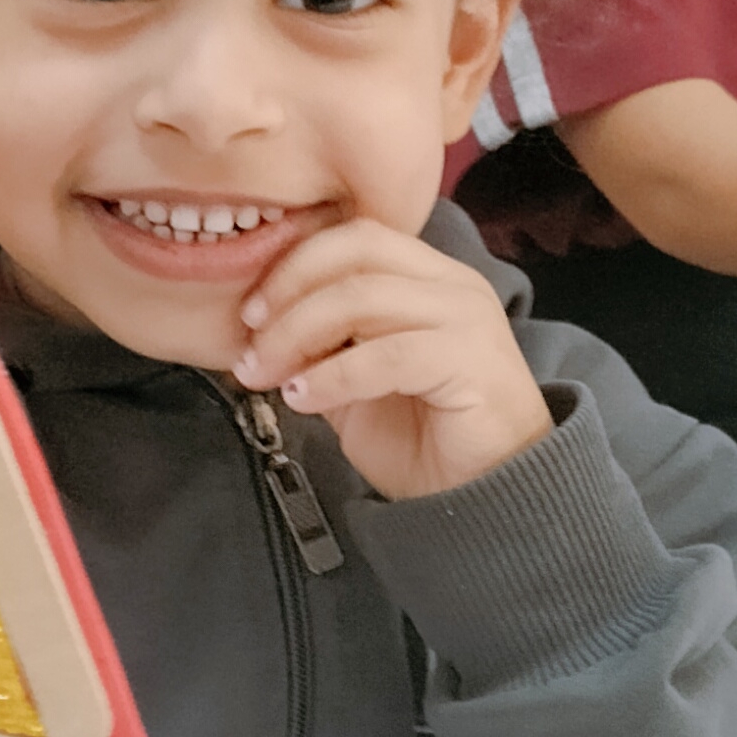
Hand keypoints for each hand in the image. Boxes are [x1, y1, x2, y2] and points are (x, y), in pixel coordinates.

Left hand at [231, 221, 551, 501]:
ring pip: (363, 298)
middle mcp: (453, 284)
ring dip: (298, 335)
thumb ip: (320, 346)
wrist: (487, 500)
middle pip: (356, 252)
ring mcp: (467, 318)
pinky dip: (332, 375)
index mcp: (429, 277)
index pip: (354, 237)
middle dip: (289, 293)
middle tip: (251, 342)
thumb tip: (258, 328)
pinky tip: (304, 400)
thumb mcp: (354, 383)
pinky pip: (386, 354)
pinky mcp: (473, 361)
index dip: (293, 266)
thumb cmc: (426, 439)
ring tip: (268, 376)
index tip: (249, 314)